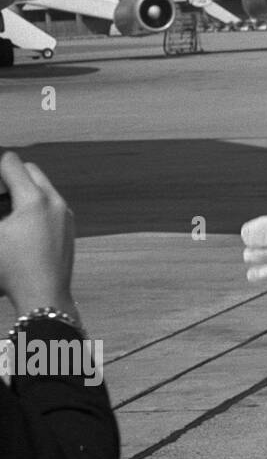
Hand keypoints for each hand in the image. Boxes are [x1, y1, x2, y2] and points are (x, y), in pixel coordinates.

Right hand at [0, 152, 77, 318]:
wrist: (43, 296)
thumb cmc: (9, 269)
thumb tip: (1, 208)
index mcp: (34, 199)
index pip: (12, 163)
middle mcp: (55, 201)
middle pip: (30, 170)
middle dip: (10, 175)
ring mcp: (65, 214)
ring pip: (42, 186)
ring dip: (23, 190)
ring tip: (5, 211)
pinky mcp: (69, 226)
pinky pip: (51, 203)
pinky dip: (35, 204)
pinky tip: (20, 225)